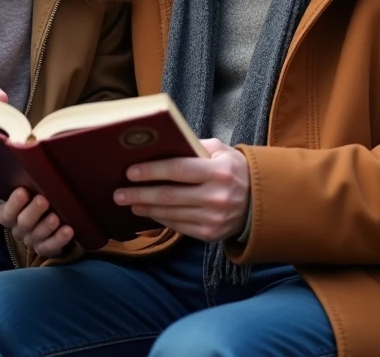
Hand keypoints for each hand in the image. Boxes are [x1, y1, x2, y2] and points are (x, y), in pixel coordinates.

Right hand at [0, 188, 74, 256]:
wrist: (43, 218)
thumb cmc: (34, 197)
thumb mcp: (29, 191)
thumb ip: (30, 184)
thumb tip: (39, 167)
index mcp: (9, 214)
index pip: (6, 212)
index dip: (14, 203)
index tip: (23, 191)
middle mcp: (18, 229)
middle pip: (23, 222)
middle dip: (33, 211)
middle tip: (43, 200)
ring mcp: (31, 240)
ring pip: (37, 235)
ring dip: (46, 226)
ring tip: (55, 217)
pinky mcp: (45, 248)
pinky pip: (50, 247)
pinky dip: (59, 239)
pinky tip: (68, 230)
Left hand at [113, 138, 249, 241]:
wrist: (260, 200)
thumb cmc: (233, 169)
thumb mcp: (220, 151)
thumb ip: (193, 146)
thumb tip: (159, 146)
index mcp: (219, 171)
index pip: (178, 170)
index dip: (152, 171)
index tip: (130, 172)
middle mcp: (217, 196)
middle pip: (170, 196)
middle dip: (140, 194)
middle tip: (119, 193)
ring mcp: (214, 218)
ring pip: (171, 214)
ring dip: (146, 208)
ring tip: (130, 202)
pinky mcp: (212, 234)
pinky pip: (179, 227)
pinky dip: (161, 220)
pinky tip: (149, 212)